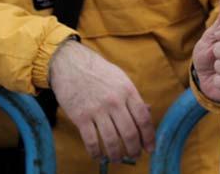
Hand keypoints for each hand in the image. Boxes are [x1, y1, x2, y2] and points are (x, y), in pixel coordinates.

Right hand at [49, 39, 155, 161]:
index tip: (150, 148)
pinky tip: (98, 156)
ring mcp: (97, 109)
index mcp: (127, 90)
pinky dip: (96, 153)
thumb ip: (133, 96)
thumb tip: (148, 113)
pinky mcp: (80, 117)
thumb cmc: (97, 70)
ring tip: (117, 158)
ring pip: (112, 141)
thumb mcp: (120, 78)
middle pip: (130, 133)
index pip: (143, 118)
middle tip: (134, 155)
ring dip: (117, 154)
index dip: (149, 137)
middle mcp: (114, 101)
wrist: (69, 62)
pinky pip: (91, 141)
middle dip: (134, 149)